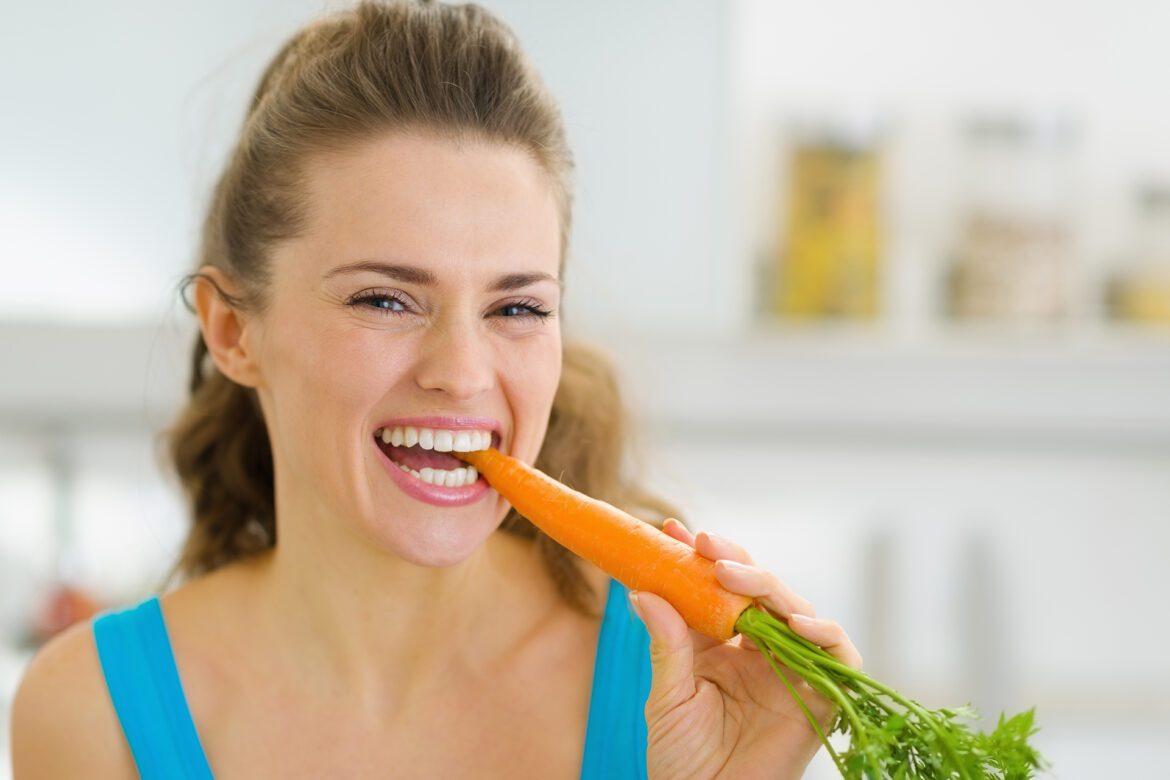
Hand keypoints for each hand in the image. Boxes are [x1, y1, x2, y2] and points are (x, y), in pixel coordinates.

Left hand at [632, 519, 862, 779]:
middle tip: (705, 544)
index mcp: (723, 645)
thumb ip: (666, 644)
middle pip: (759, 590)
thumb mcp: (668, 696)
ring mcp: (793, 668)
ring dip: (767, 586)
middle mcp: (761, 649)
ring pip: (796, 609)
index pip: (717, 589)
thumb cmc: (682, 758)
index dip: (700, 558)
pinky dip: (823, 633)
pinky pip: (838, 655)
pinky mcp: (823, 695)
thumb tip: (641, 591)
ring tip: (732, 576)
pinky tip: (794, 623)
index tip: (673, 530)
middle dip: (734, 562)